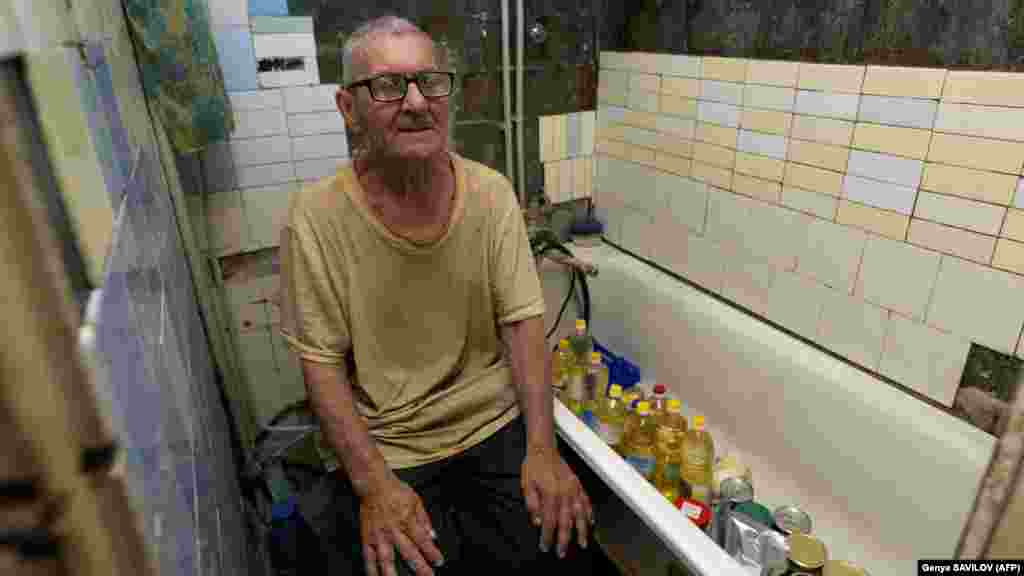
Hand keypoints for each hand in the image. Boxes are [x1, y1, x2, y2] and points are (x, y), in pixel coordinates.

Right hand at [359, 474, 444, 575]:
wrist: (373, 484)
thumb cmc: (394, 490)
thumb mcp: (416, 500)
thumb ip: (425, 519)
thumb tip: (432, 535)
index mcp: (407, 520)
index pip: (423, 540)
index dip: (432, 552)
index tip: (439, 562)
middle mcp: (394, 530)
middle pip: (408, 553)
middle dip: (419, 567)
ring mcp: (380, 536)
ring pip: (387, 559)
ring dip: (393, 574)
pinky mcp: (367, 538)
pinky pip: (368, 557)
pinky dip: (371, 570)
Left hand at [521, 444, 593, 558]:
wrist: (543, 448)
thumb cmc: (534, 466)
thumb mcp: (526, 484)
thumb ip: (532, 504)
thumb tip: (537, 522)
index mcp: (550, 493)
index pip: (549, 521)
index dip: (547, 536)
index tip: (545, 546)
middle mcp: (564, 492)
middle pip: (566, 521)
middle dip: (564, 540)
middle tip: (561, 553)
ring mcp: (574, 488)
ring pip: (580, 514)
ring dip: (581, 531)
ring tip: (582, 544)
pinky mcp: (578, 484)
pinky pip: (586, 501)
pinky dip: (590, 513)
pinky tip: (591, 522)